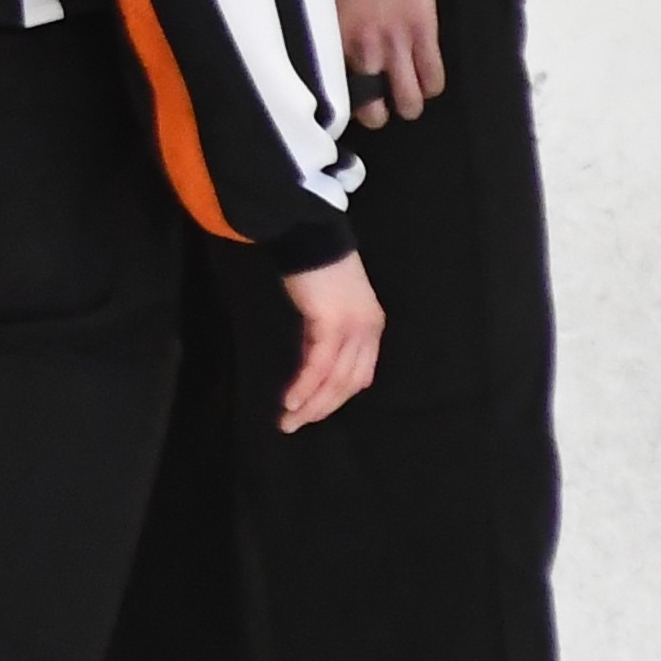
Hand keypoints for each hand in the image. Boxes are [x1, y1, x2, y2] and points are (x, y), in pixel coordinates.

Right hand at [274, 247, 382, 431]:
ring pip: (334, 379)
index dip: (335, 398)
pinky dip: (304, 386)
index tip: (312, 411)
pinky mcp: (331, 323)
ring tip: (288, 421)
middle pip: (348, 383)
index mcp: (372, 327)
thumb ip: (326, 335)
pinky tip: (289, 400)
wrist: (310, 235)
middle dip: (321, 408)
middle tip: (294, 425)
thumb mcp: (329, 306)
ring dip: (310, 404)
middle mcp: (368, 330)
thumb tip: (311, 364)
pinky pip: (318, 365)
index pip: (359, 375)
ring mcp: (352, 328)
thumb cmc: (317, 266)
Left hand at [331, 0, 440, 127]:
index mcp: (335, 43)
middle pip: (374, 110)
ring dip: (409, 105)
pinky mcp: (425, 34)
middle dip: (379, 113)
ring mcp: (398, 45)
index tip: (350, 107)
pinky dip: (431, 86)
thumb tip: (330, 66)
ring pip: (409, 101)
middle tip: (381, 105)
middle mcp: (364, 51)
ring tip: (406, 97)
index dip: (346, 108)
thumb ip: (330, 39)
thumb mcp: (325, 7)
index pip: (338, 95)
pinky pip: (434, 78)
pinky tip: (425, 81)